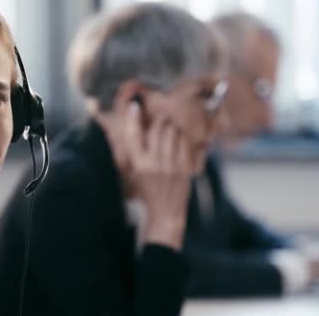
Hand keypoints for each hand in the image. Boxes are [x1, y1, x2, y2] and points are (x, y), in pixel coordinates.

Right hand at [124, 102, 192, 250]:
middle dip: (160, 119)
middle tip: (162, 116)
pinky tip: (181, 138)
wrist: (165, 212)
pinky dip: (184, 137)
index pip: (133, 136)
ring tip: (172, 127)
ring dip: (173, 126)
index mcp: (138, 165)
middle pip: (157, 130)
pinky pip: (185, 144)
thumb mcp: (137, 173)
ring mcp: (170, 166)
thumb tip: (141, 129)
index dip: (133, 119)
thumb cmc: (149, 191)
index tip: (135, 106)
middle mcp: (153, 164)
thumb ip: (138, 153)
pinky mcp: (184, 169)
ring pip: (173, 134)